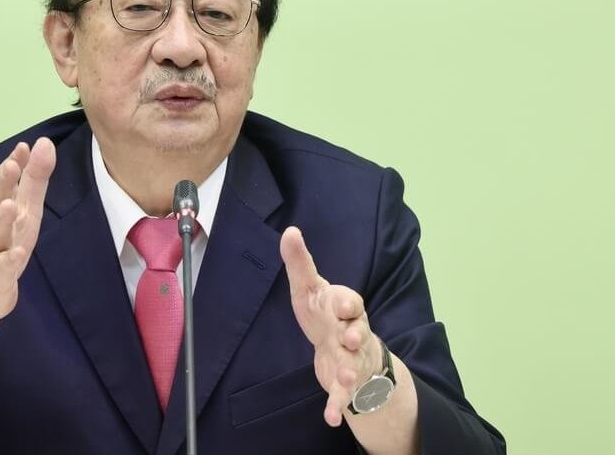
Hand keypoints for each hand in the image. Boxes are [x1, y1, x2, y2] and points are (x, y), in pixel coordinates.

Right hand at [0, 137, 55, 325]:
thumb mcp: (22, 215)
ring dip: (1, 220)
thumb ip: (31, 183)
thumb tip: (41, 146)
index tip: (24, 146)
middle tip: (11, 164)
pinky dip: (8, 260)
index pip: (4, 184)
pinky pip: (1, 268)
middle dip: (2, 184)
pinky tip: (17, 253)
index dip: (13, 165)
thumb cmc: (0, 250)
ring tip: (11, 206)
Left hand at [279, 226, 381, 426]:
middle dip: (355, 333)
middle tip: (349, 336)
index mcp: (345, 307)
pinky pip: (343, 394)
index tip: (343, 303)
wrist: (343, 347)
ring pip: (354, 363)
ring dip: (351, 370)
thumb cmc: (324, 313)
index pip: (350, 301)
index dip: (347, 302)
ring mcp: (351, 357)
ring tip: (346, 378)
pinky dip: (336, 405)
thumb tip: (289, 230)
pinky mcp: (344, 381)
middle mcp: (353, 331)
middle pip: (358, 332)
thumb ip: (299, 262)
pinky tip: (329, 417)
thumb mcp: (309, 287)